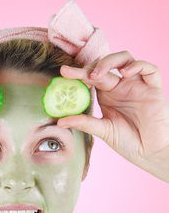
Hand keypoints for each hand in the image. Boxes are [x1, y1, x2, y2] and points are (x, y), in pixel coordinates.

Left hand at [58, 51, 168, 181]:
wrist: (148, 153)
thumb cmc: (127, 142)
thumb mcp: (103, 131)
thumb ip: (84, 123)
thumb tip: (60, 121)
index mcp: (107, 94)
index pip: (91, 77)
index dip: (78, 73)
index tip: (63, 72)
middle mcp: (121, 86)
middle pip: (105, 66)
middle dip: (89, 67)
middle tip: (76, 74)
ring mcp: (137, 85)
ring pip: (125, 59)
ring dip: (109, 62)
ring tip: (97, 75)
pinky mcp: (153, 88)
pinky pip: (149, 69)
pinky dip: (137, 66)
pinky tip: (125, 73)